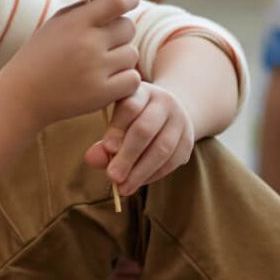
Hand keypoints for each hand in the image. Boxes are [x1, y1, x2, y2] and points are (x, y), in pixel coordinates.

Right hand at [4, 0, 141, 128]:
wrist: (22, 95)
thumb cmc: (41, 55)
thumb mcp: (56, 24)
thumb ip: (85, 9)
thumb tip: (119, 0)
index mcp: (76, 23)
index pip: (116, 2)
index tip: (130, 0)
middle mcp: (88, 44)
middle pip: (128, 28)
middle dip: (120, 33)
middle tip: (104, 43)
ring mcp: (96, 70)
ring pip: (132, 54)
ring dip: (121, 58)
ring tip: (100, 65)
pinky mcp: (102, 94)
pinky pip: (133, 79)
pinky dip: (125, 80)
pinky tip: (108, 80)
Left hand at [83, 81, 194, 196]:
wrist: (170, 112)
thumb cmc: (134, 119)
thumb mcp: (118, 121)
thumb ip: (105, 141)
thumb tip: (92, 159)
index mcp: (141, 91)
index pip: (130, 106)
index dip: (117, 128)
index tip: (107, 148)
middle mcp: (164, 102)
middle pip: (146, 129)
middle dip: (128, 156)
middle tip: (112, 176)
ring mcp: (180, 121)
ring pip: (162, 148)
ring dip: (141, 171)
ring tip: (123, 188)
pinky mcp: (188, 141)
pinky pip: (171, 162)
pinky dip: (153, 175)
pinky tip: (137, 183)